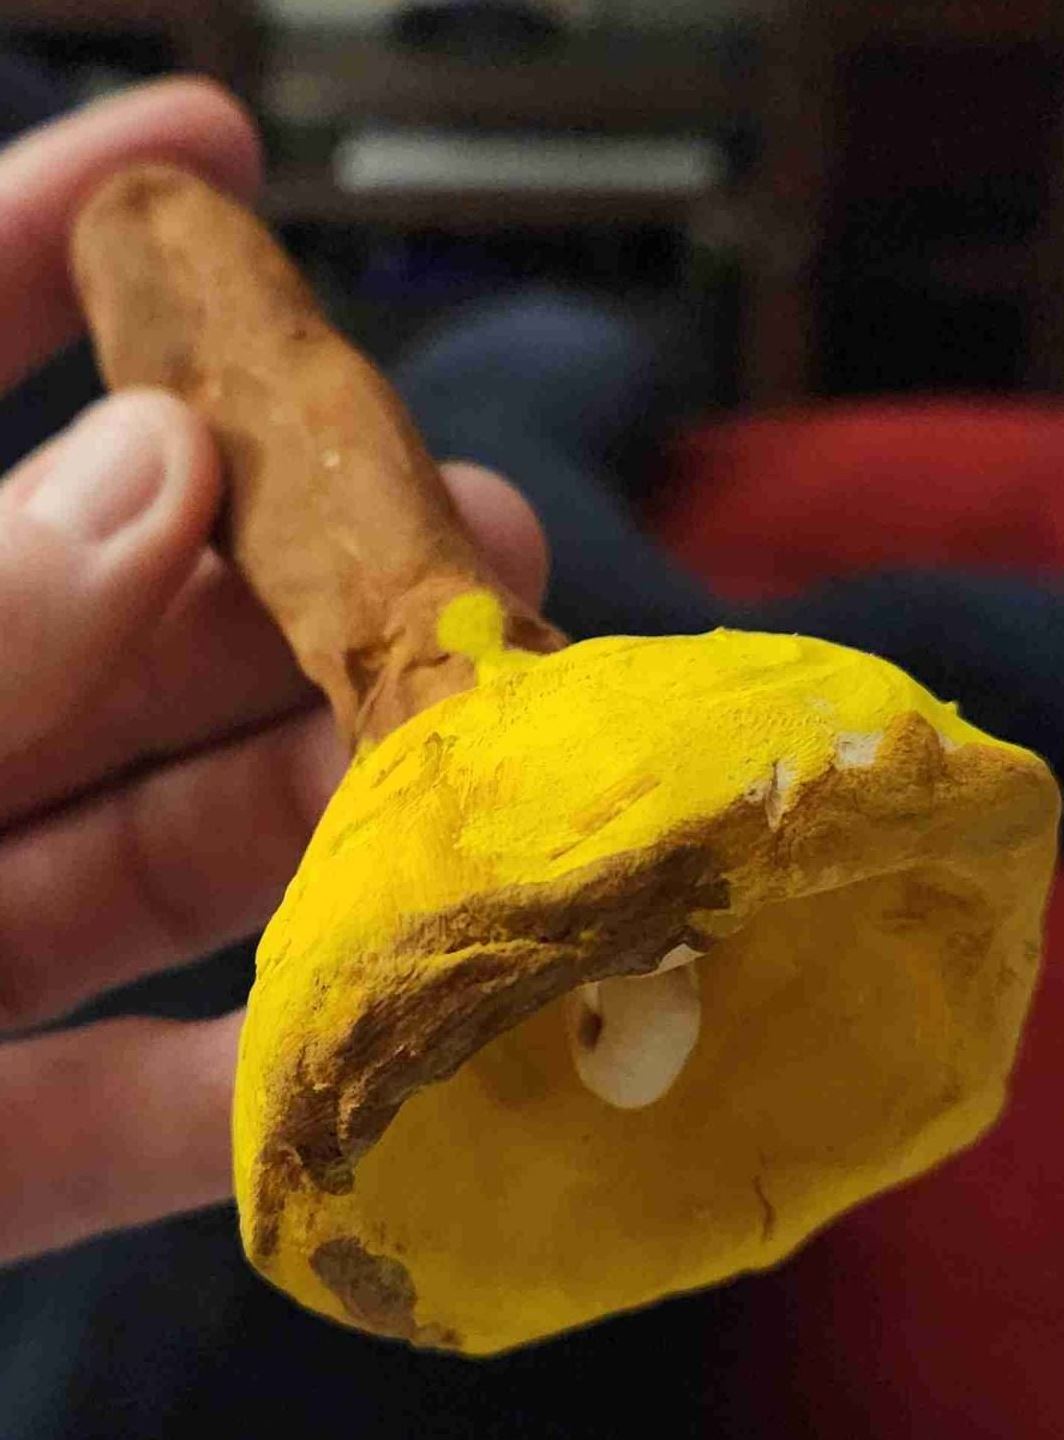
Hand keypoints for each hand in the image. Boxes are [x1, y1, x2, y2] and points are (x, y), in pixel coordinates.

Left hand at [0, 80, 546, 1264]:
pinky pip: (106, 1116)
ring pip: (136, 861)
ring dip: (311, 811)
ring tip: (472, 746)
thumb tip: (152, 475)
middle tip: (452, 517)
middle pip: (83, 632)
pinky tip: (365, 1035)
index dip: (29, 243)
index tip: (208, 151)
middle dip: (274, 568)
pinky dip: (233, 1091)